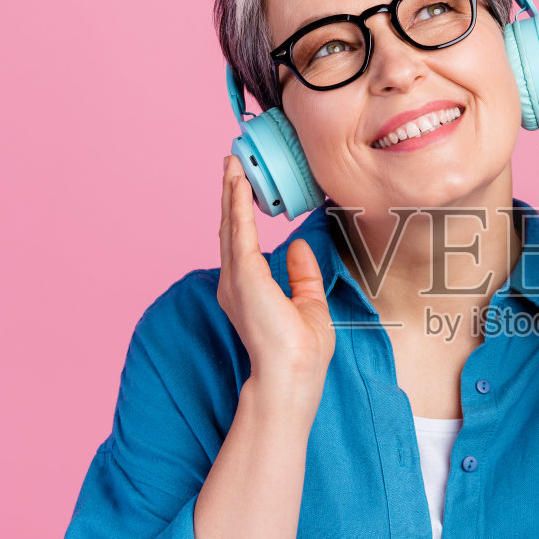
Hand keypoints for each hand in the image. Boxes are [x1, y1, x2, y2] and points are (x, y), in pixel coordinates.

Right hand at [217, 154, 335, 394]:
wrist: (292, 374)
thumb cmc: (300, 352)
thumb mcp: (308, 304)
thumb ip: (301, 274)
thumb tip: (298, 246)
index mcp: (248, 291)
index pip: (243, 244)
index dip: (240, 215)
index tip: (241, 189)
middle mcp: (234, 283)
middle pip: (230, 229)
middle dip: (230, 196)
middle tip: (231, 165)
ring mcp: (236, 278)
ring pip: (230, 224)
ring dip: (230, 192)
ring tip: (231, 164)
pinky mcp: (243, 274)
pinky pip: (239, 230)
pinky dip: (237, 203)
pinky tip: (237, 182)